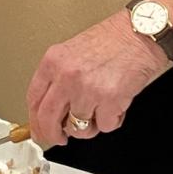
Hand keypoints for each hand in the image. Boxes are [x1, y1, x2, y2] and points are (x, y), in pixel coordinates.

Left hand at [25, 12, 168, 148]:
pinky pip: (105, 126)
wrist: (139, 33)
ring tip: (99, 110)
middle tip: (60, 139)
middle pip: (48, 119)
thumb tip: (52, 110)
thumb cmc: (111, 41)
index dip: (35, 121)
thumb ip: (58, 79)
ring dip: (90, 126)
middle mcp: (67, 76)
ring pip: (79, 128)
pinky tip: (116, 104)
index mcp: (53, 62)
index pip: (33, 99)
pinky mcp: (111, 100)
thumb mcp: (72, 53)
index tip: (39, 130)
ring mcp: (88, 89)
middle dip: (53, 135)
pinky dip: (112, 121)